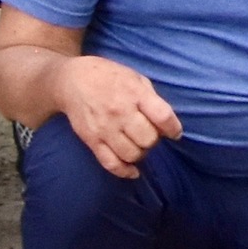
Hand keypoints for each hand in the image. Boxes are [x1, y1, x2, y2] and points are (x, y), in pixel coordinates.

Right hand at [54, 55, 182, 176]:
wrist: (72, 80)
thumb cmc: (109, 77)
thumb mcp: (135, 78)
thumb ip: (152, 99)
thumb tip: (166, 124)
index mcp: (135, 93)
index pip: (162, 116)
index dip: (173, 128)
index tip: (174, 133)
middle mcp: (120, 112)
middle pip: (148, 139)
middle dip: (154, 140)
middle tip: (149, 134)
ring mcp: (104, 128)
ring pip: (132, 154)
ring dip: (140, 153)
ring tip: (138, 145)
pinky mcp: (91, 140)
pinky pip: (111, 163)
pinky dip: (125, 171)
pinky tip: (133, 170)